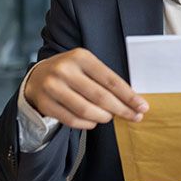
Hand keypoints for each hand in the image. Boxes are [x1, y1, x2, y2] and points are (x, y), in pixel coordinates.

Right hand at [24, 48, 147, 129]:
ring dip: (104, 117)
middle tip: (134, 117)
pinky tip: (94, 121)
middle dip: (121, 109)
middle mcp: (65, 70)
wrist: (38, 76)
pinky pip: (72, 120)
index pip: (110, 80)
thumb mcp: (87, 65)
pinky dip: (88, 124)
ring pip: (86, 110)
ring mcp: (52, 87)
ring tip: (110, 117)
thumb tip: (133, 100)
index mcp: (80, 56)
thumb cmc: (71, 71)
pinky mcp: (45, 103)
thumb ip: (106, 79)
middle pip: (100, 97)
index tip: (142, 106)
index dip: (129, 96)